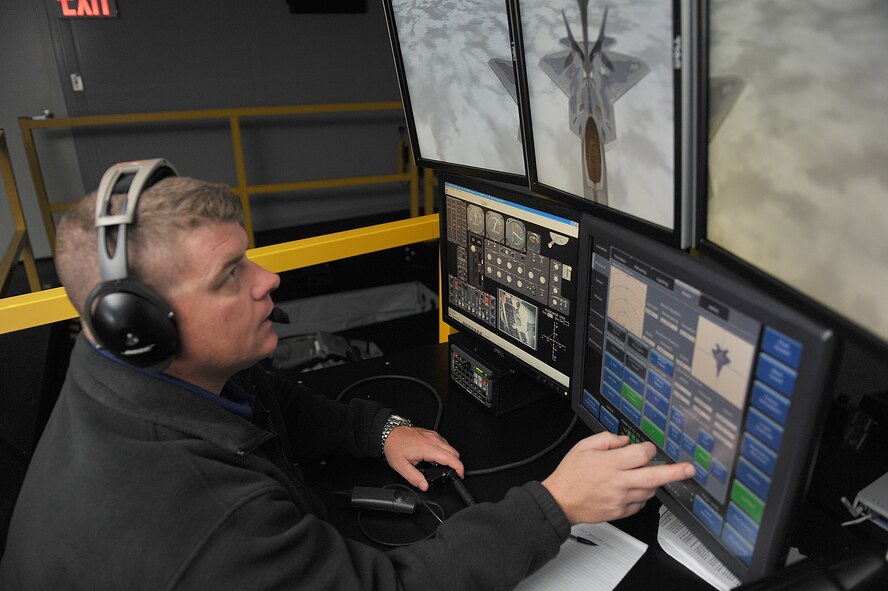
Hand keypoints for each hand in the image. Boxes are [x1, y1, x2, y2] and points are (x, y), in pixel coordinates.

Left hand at [384, 426, 464, 490]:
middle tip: (449, 473)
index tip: (459, 475)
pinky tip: (435, 456)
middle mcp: (433, 440)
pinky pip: (444, 442)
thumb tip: (424, 486)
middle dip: (455, 464)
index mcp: (428, 449)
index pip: (451, 458)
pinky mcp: (431, 434)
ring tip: (440, 466)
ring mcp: (433, 436)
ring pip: (450, 447)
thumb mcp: (401, 466)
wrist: (390, 433)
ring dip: (450, 457)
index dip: (459, 468)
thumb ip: (415, 478)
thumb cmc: (395, 446)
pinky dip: (444, 450)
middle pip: (455, 453)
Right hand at [542, 432, 695, 523]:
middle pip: (654, 477)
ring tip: (640, 476)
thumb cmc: (570, 474)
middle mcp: (619, 482)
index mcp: (610, 463)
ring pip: (649, 491)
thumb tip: (625, 441)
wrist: (561, 501)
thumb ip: (607, 439)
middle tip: (689, 469)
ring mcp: (621, 499)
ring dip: (651, 482)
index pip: (641, 454)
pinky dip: (641, 495)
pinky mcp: (621, 512)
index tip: (647, 448)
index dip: (647, 449)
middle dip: (675, 472)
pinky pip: (640, 503)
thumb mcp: (584, 446)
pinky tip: (630, 489)